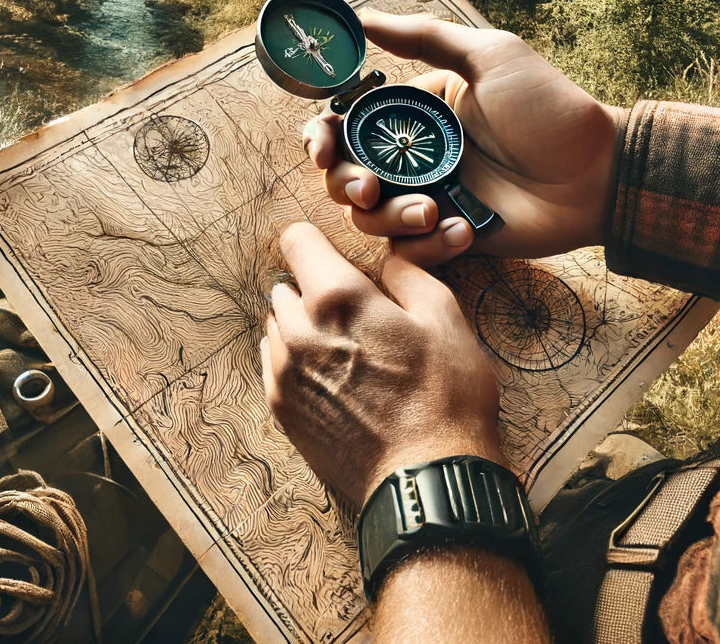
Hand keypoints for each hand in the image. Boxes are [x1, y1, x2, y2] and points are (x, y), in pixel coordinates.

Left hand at [261, 221, 502, 504]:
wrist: (426, 479)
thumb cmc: (445, 398)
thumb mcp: (445, 318)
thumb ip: (406, 273)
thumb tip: (384, 258)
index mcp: (336, 298)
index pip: (297, 240)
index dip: (319, 242)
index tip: (339, 259)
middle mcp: (297, 330)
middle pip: (285, 285)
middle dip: (314, 289)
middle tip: (357, 314)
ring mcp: (283, 373)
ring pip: (277, 326)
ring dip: (302, 327)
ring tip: (348, 351)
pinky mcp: (281, 410)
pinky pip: (274, 364)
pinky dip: (295, 361)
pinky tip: (334, 378)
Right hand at [303, 10, 622, 265]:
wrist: (598, 173)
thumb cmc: (549, 109)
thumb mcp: (489, 57)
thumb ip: (424, 36)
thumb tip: (360, 14)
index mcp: (415, 113)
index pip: (345, 125)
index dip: (321, 136)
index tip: (323, 145)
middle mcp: (414, 157)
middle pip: (344, 176)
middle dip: (345, 184)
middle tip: (369, 188)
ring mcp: (430, 200)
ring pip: (370, 221)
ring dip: (390, 218)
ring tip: (433, 210)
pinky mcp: (449, 240)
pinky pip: (410, 254)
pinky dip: (426, 247)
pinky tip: (463, 230)